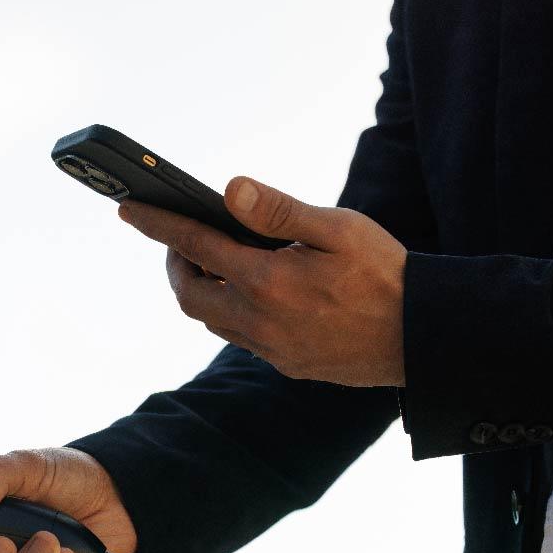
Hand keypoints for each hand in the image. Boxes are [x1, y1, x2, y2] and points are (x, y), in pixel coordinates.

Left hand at [118, 177, 407, 386]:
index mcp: (267, 281)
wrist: (423, 338)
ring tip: (212, 258)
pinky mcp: (284, 362)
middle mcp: (258, 320)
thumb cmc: (386, 274)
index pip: (195, 245)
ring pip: (210, 319)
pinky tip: (248, 290)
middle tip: (182, 236)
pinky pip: (238, 336)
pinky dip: (227, 310)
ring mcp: (269, 347)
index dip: (158, 225)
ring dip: (200, 288)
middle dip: (176, 262)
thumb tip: (228, 190)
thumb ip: (280, 211)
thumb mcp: (339, 229)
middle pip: (189, 293)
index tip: (129, 208)